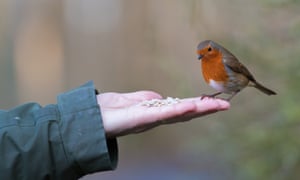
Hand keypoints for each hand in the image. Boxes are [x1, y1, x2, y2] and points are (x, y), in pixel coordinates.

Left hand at [97, 91, 229, 137]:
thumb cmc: (112, 110)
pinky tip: (192, 106)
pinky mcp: (140, 118)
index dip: (200, 106)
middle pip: (186, 112)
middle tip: (227, 106)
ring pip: (178, 113)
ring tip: (217, 106)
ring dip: (199, 109)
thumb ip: (149, 101)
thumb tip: (161, 99)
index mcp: (157, 113)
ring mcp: (150, 119)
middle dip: (207, 109)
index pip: (183, 108)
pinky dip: (178, 110)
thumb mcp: (135, 102)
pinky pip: (162, 114)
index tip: (217, 102)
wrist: (92, 117)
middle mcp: (157, 118)